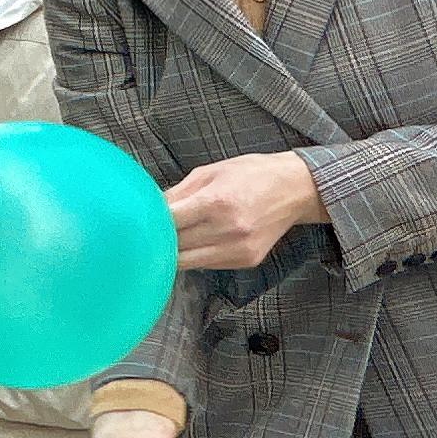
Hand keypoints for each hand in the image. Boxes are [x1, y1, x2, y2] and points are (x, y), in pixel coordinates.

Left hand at [163, 152, 323, 271]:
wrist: (295, 189)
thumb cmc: (252, 174)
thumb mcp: (209, 172)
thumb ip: (177, 193)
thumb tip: (149, 208)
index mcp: (216, 202)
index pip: (169, 223)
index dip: (151, 223)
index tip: (140, 221)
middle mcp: (228, 230)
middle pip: (175, 246)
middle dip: (159, 239)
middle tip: (149, 232)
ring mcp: (238, 249)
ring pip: (187, 263)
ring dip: (174, 252)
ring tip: (172, 237)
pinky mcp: (245, 261)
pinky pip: (207, 265)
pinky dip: (195, 256)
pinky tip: (197, 241)